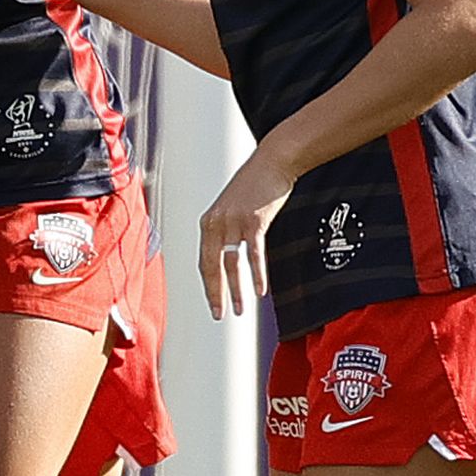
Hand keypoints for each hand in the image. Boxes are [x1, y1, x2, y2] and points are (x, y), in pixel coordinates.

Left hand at [198, 143, 296, 318]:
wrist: (272, 161)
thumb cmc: (254, 185)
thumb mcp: (232, 208)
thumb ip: (227, 229)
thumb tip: (228, 253)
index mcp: (208, 223)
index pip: (203, 261)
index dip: (207, 284)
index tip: (213, 303)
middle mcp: (216, 223)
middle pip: (211, 266)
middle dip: (215, 294)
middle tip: (219, 314)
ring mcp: (233, 222)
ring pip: (231, 264)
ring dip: (236, 290)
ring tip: (241, 310)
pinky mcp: (254, 221)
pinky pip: (253, 254)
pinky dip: (257, 274)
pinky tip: (260, 290)